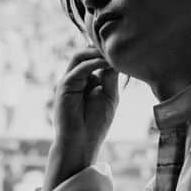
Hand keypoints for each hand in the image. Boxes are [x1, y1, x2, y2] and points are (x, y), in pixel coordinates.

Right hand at [50, 45, 119, 171]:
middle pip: (86, 53)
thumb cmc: (95, 124)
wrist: (80, 142)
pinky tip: (107, 63)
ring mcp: (69, 81)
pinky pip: (79, 68)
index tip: (125, 50)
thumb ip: (110, 77)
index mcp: (87, 81)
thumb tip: (116, 57)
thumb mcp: (109, 96)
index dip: (107, 53)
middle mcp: (77, 78)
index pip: (95, 59)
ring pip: (80, 56)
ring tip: (113, 54)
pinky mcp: (65, 85)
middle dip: (102, 49)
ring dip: (97, 53)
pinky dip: (94, 63)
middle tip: (119, 47)